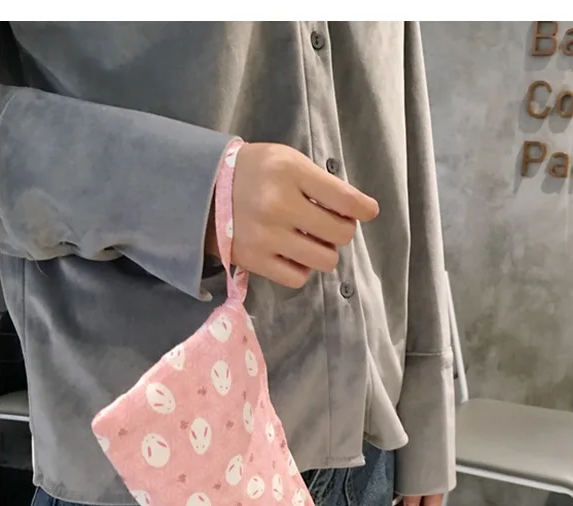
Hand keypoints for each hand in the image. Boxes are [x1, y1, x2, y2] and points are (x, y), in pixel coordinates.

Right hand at [221, 142, 379, 287]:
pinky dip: (302, 268)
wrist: (204, 190)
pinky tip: (294, 254)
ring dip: (324, 251)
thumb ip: (322, 182)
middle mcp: (279, 205)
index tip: (367, 211)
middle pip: (341, 234)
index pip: (345, 200)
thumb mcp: (288, 160)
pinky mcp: (256, 261)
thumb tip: (360, 210)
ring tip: (311, 240)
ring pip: (325, 260)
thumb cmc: (255, 172)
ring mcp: (267, 237)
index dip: (364, 209)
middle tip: (329, 223)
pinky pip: (299, 278)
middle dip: (341, 230)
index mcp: (290, 173)